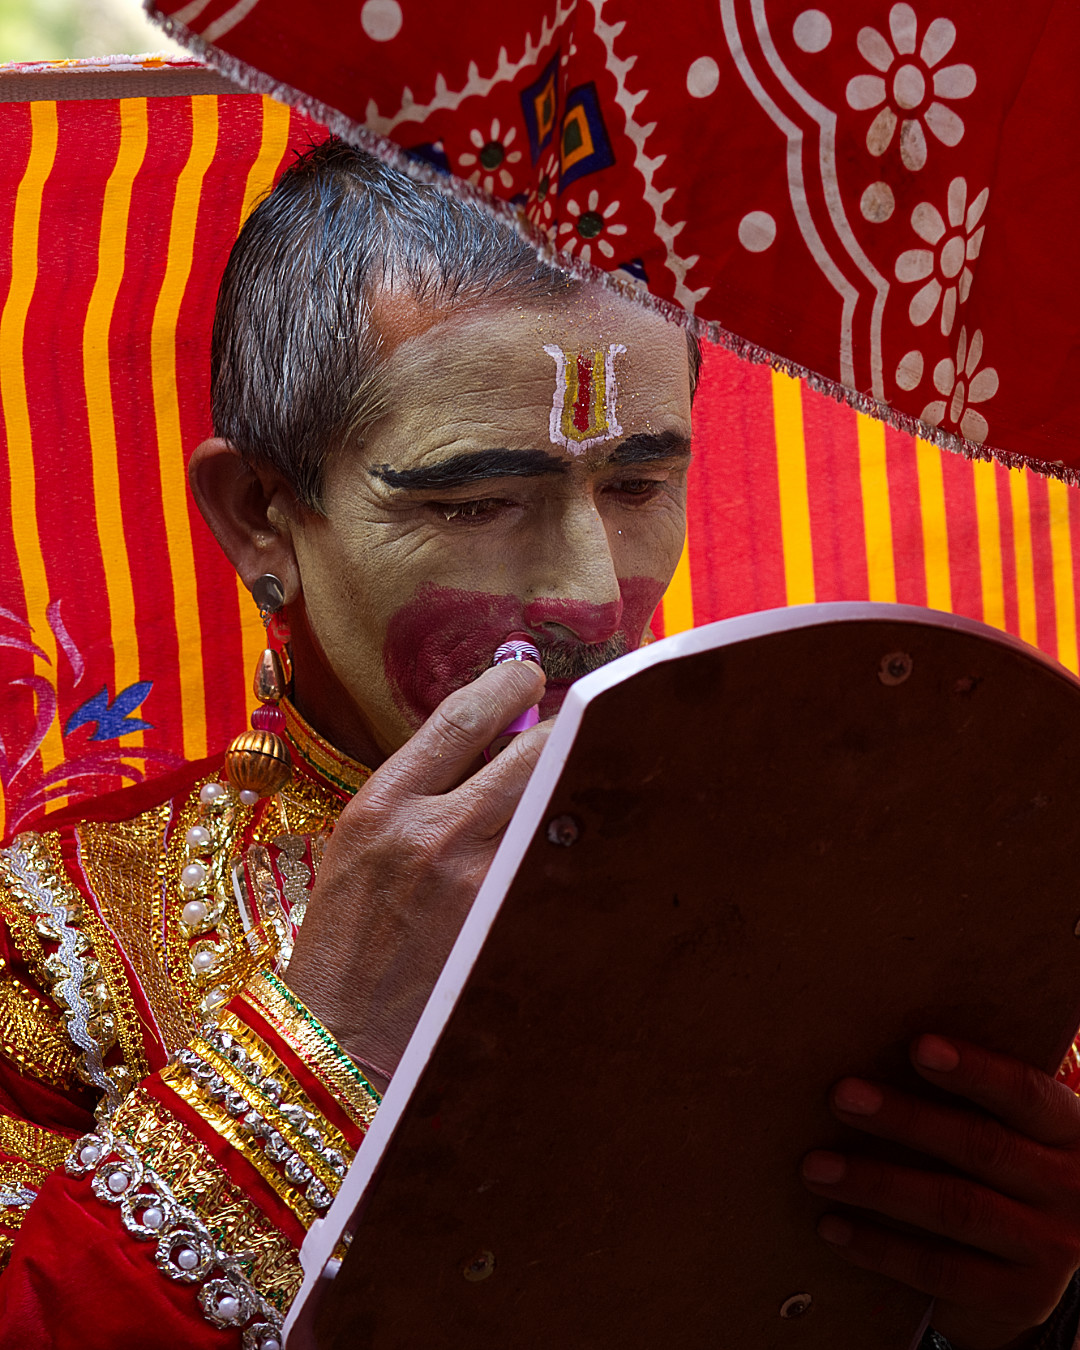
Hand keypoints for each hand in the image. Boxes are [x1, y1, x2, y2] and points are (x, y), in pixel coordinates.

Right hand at [285, 658, 548, 1085]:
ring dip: (579, 784)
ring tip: (593, 775)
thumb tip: (493, 745)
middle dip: (564, 729)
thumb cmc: (344, 936)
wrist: (336, 1037)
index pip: (459, 719)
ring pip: (558, 805)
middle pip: (531, 752)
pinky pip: (560, 867)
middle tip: (581, 720)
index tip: (528, 674)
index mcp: (382, 805)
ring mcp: (478, 884)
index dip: (505, 685)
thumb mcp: (358, 844)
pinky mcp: (509, 927)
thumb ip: (418, 791)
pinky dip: (576, 846)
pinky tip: (585, 842)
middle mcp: (432, 834)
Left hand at [801, 1035, 1079, 1349]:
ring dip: (878, 1184)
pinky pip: (940, 1269)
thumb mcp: (1007, 1127)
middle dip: (905, 1119)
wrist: (1037, 1258)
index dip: (975, 1070)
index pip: (1025, 1093)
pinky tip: (833, 1226)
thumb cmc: (1001, 1163)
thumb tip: (870, 1049)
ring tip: (817, 1167)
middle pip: (981, 1146)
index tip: (918, 1047)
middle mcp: (1070, 1188)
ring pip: (956, 1208)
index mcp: (1068, 1130)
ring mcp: (1050, 1248)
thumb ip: (964, 1097)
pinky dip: (879, 1247)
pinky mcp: (1020, 1299)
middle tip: (840, 1096)